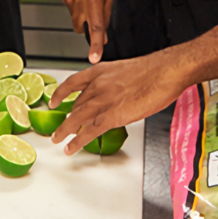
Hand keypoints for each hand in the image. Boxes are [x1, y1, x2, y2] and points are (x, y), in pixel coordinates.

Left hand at [49, 47, 192, 153]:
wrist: (164, 71)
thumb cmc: (152, 71)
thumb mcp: (125, 71)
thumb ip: (114, 83)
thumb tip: (113, 96)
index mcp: (100, 71)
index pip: (72, 82)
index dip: (60, 93)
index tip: (53, 101)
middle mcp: (97, 85)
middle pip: (76, 104)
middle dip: (66, 118)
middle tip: (58, 129)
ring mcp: (104, 100)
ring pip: (77, 118)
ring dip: (65, 131)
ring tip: (57, 140)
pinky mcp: (112, 115)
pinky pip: (90, 131)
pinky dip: (78, 141)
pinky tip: (71, 147)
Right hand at [61, 0, 112, 63]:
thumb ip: (106, 16)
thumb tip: (104, 34)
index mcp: (93, 2)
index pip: (95, 29)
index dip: (96, 46)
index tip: (94, 58)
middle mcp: (79, 3)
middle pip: (80, 28)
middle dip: (87, 27)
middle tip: (94, 13)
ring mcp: (68, 0)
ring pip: (75, 19)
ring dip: (82, 14)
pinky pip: (71, 8)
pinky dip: (77, 5)